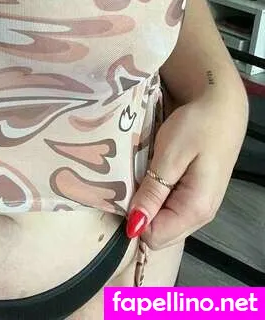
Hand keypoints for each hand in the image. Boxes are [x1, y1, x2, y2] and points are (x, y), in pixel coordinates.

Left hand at [126, 87, 248, 247]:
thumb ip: (153, 192)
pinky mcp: (196, 195)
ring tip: (141, 175)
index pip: (154, 238)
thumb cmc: (196, 126)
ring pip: (163, 221)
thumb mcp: (169, 155)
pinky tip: (152, 174)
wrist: (221, 106)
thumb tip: (134, 227)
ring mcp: (200, 207)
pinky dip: (156, 196)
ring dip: (147, 203)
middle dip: (140, 213)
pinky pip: (170, 208)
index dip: (134, 219)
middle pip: (159, 234)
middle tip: (131, 181)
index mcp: (195, 210)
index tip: (123, 192)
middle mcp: (200, 216)